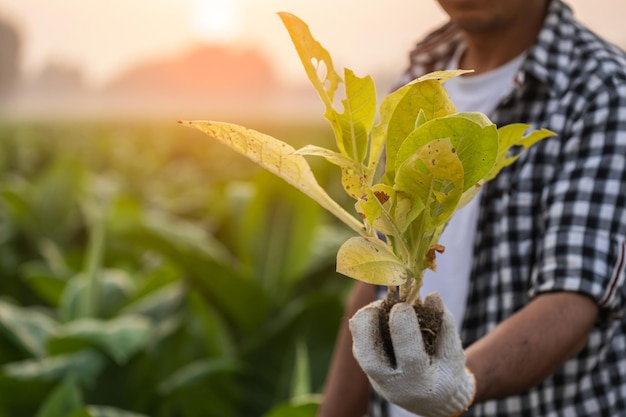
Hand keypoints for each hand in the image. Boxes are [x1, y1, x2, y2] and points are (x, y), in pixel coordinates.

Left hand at [349, 293, 474, 416]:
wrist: (428, 398)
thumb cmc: (443, 371)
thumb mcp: (452, 353)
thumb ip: (445, 325)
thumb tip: (433, 295)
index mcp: (421, 382)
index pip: (409, 356)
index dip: (405, 330)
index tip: (404, 305)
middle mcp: (393, 384)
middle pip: (370, 359)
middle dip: (370, 327)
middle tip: (381, 303)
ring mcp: (375, 377)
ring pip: (359, 349)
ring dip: (365, 321)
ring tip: (381, 304)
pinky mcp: (366, 366)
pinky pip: (359, 343)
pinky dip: (365, 323)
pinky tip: (379, 311)